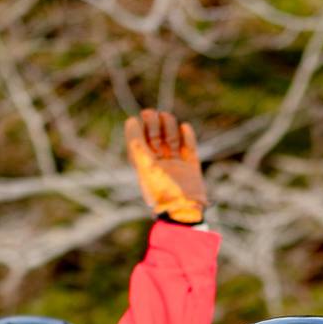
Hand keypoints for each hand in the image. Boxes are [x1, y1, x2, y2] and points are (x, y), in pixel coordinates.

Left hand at [124, 109, 205, 224]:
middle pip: (157, 137)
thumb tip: (130, 121)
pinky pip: (189, 148)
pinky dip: (188, 136)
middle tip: (153, 114)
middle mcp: (159, 163)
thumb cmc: (162, 190)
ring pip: (172, 139)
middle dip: (155, 124)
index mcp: (145, 164)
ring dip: (170, 126)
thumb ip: (136, 144)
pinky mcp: (191, 167)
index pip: (141, 139)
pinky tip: (184, 127)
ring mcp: (176, 165)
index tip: (142, 116)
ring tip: (168, 117)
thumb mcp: (144, 166)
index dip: (142, 126)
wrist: (184, 209)